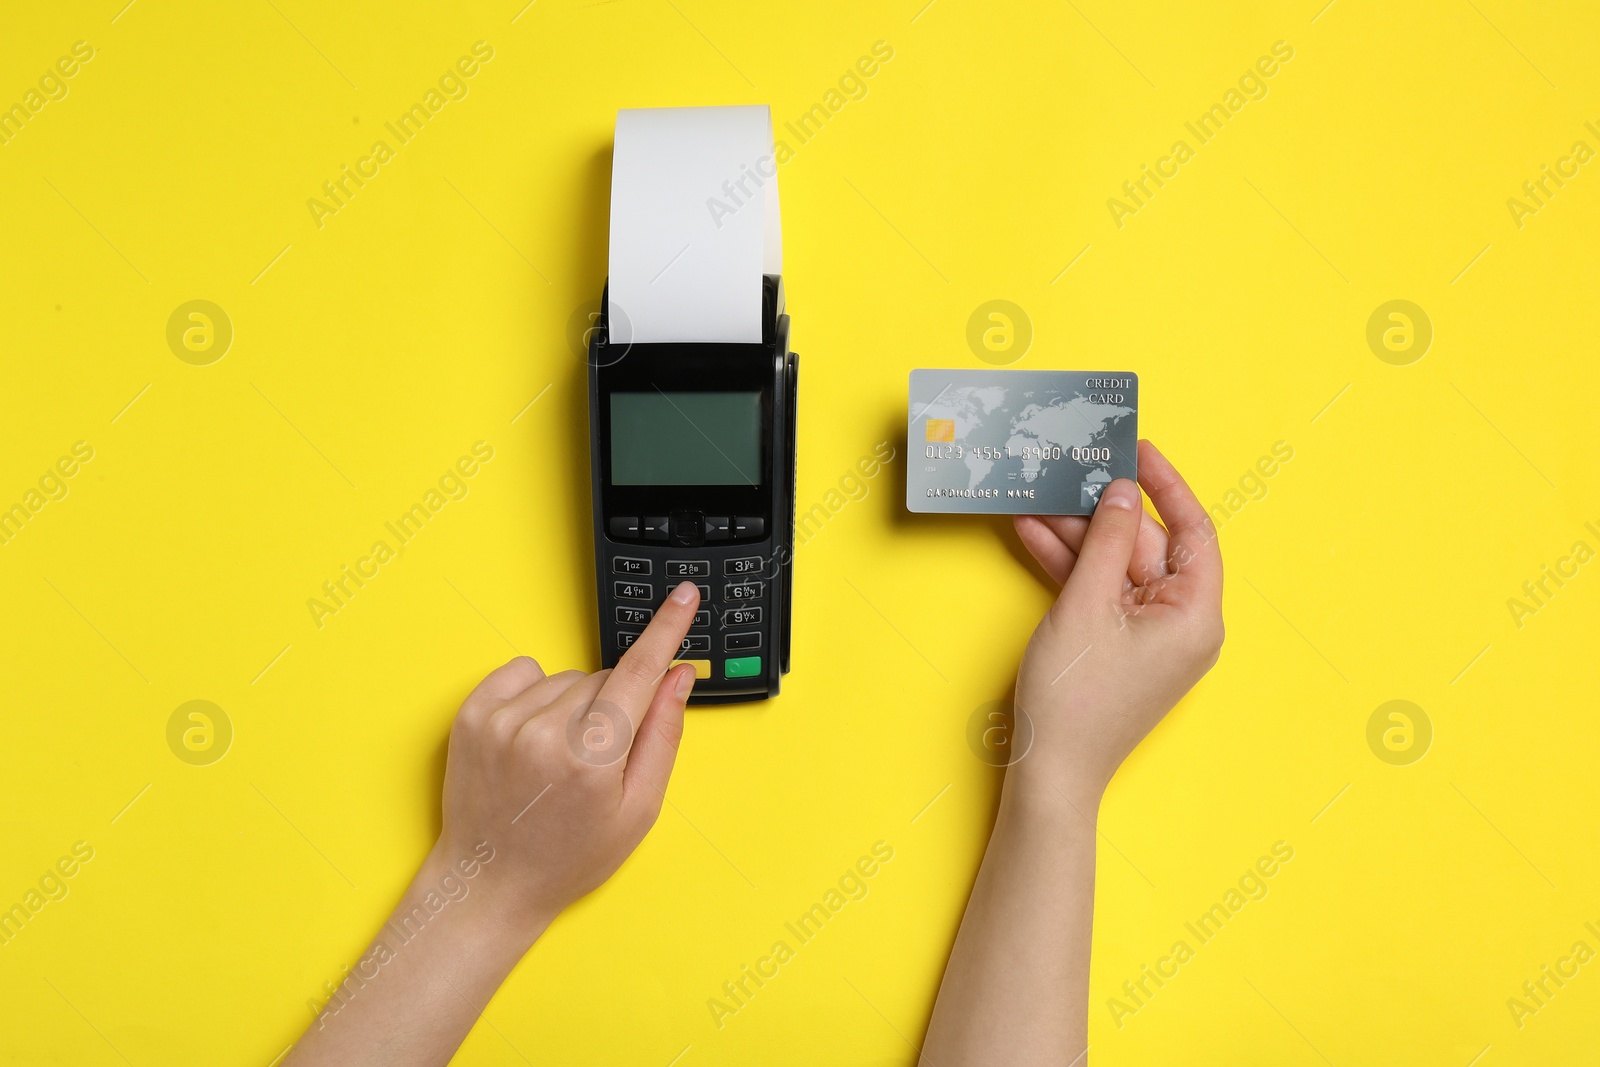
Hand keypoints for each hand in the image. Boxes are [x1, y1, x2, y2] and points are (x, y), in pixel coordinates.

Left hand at [433, 580, 702, 934]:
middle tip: (599, 760)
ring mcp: (502, 722)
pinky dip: (536, 694)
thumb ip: (662, 736)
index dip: (667, 630)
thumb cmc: (569, 856)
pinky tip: (533, 737)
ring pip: (567, 678)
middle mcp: (544, 733)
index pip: (639, 673)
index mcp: (592, 759)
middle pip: (605, 679)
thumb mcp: (637, 810)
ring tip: (558, 759)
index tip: (683, 595)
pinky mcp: (471, 716)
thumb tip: (677, 677)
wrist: (490, 884)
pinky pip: (523, 672)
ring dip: (574, 705)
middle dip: (614, 706)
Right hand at [1010, 439, 1223, 802]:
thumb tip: (1122, 491)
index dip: (1166, 485)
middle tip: (1069, 471)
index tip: (1137, 449)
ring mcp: (1150, 638)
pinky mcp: (1119, 647)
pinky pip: (1102, 593)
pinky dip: (1072, 569)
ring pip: (1117, 567)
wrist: (1050, 773)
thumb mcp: (1086, 604)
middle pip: (1148, 546)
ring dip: (1078, 536)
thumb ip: (1105, 540)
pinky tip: (1034, 536)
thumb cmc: (1075, 699)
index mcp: (1196, 615)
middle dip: (1103, 511)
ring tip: (1038, 499)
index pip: (1194, 531)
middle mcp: (1183, 625)